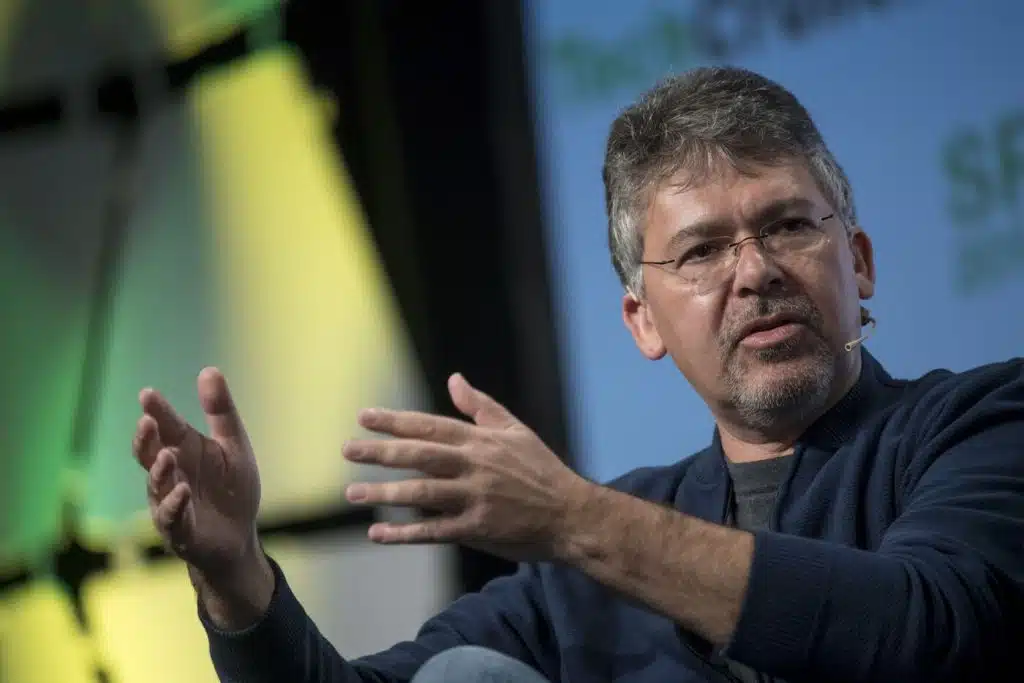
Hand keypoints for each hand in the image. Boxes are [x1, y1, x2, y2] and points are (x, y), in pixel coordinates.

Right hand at [132, 368, 263, 582]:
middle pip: (149, 454)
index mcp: (184, 451)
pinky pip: (172, 517)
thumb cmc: (231, 489)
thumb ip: (220, 412)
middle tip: (147, 421)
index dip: (157, 411)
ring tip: (168, 455)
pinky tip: (182, 491)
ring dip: (161, 471)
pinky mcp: (179, 530)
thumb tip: (209, 369)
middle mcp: (170, 475)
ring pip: (157, 485)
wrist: (239, 537)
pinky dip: (175, 504)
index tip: (148, 394)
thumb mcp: (233, 446)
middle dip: (146, 439)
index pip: (166, 427)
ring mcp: (170, 502)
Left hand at [342, 373, 591, 561]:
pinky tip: (378, 534)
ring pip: (421, 493)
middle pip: (419, 455)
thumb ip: (481, 406)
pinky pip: (434, 531)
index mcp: (481, 440)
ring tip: (353, 493)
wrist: (571, 514)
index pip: (430, 426)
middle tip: (348, 450)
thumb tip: (454, 379)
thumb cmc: (542, 470)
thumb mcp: (515, 430)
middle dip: (380, 452)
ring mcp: (474, 498)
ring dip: (384, 493)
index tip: (364, 418)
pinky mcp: (477, 529)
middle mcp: (474, 466)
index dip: (395, 421)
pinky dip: (404, 533)